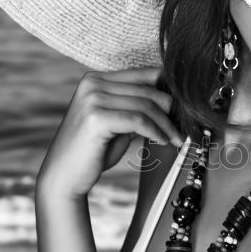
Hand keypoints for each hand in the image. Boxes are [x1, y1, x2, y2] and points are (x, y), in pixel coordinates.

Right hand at [36, 66, 182, 199]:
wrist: (65, 176)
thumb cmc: (94, 151)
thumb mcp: (119, 123)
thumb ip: (138, 109)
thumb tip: (174, 103)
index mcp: (96, 79)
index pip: (144, 74)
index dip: (168, 90)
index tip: (186, 108)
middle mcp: (92, 83)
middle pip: (147, 90)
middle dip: (171, 110)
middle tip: (185, 127)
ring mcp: (92, 98)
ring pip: (145, 105)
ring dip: (167, 124)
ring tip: (177, 139)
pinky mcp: (95, 117)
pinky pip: (138, 120)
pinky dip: (156, 131)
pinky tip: (164, 142)